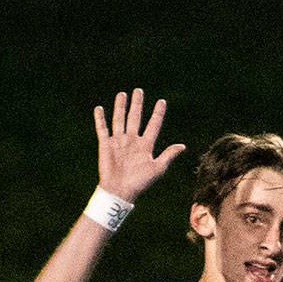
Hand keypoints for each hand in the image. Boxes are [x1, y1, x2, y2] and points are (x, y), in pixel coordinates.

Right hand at [95, 88, 185, 202]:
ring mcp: (119, 141)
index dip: (158, 113)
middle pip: (136, 117)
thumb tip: (183, 146)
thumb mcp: (158, 168)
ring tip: (123, 94)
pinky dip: (100, 119)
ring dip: (121, 107)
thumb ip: (169, 155)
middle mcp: (132, 140)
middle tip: (139, 90)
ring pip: (120, 119)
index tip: (162, 101)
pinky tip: (99, 108)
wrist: (120, 190)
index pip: (154, 125)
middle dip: (138, 104)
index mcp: (146, 145)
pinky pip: (102, 129)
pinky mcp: (106, 145)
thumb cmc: (140, 182)